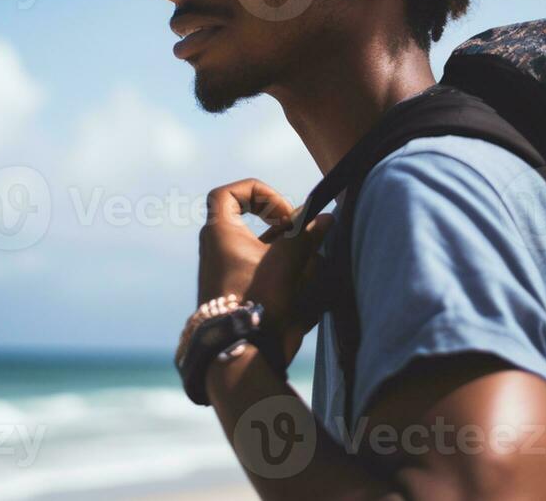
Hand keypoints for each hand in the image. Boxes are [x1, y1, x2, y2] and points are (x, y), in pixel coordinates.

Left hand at [187, 179, 333, 364]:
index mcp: (220, 234)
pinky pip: (262, 273)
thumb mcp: (286, 261)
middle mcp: (219, 251)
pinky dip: (284, 273)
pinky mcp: (238, 293)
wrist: (239, 353)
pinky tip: (305, 287)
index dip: (257, 193)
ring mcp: (227, 273)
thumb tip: (326, 218)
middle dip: (283, 230)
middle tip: (298, 236)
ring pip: (261, 250)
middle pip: (250, 223)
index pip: (227, 195)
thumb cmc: (256, 300)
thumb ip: (307, 235)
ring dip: (288, 253)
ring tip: (308, 267)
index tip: (281, 212)